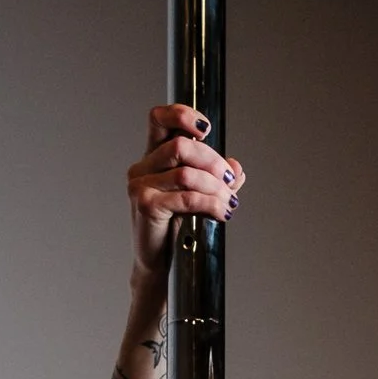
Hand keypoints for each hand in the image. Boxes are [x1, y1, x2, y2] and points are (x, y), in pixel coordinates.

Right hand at [128, 100, 242, 277]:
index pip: (159, 118)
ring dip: (215, 188)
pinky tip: (222, 214)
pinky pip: (186, 198)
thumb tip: (237, 168)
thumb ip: (216, 180)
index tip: (206, 131)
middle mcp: (142, 167)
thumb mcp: (199, 197)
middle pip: (181, 146)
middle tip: (228, 181)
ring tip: (228, 203)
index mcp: (153, 157)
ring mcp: (140, 185)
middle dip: (213, 162)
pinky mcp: (146, 205)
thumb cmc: (175, 229)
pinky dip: (210, 204)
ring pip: (186, 173)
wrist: (159, 263)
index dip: (182, 115)